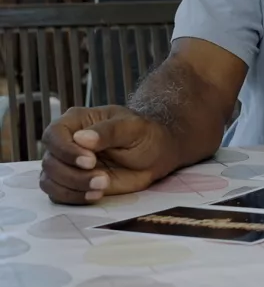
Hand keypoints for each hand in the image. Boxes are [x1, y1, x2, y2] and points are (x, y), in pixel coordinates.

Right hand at [40, 106, 177, 204]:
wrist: (156, 156)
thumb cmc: (144, 135)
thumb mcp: (133, 128)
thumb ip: (108, 131)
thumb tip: (81, 138)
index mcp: (76, 122)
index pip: (54, 134)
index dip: (66, 150)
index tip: (90, 161)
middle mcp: (65, 143)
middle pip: (50, 162)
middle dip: (73, 175)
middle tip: (102, 179)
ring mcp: (66, 165)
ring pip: (50, 180)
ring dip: (73, 188)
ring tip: (102, 187)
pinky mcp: (71, 183)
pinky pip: (58, 194)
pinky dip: (73, 198)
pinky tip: (96, 196)